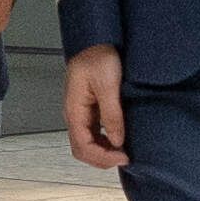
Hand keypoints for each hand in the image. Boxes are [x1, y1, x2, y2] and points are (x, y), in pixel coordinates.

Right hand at [62, 43, 127, 171]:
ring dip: (103, 152)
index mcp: (74, 110)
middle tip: (125, 157)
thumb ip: (111, 114)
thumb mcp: (107, 84)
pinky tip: (118, 140)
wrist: (95, 41)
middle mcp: (74, 115)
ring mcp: (81, 114)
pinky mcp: (89, 110)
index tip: (123, 157)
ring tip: (124, 151)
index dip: (102, 157)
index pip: (83, 146)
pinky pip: (93, 134)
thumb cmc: (98, 57)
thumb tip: (117, 141)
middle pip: (82, 149)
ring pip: (87, 143)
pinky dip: (105, 142)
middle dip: (102, 159)